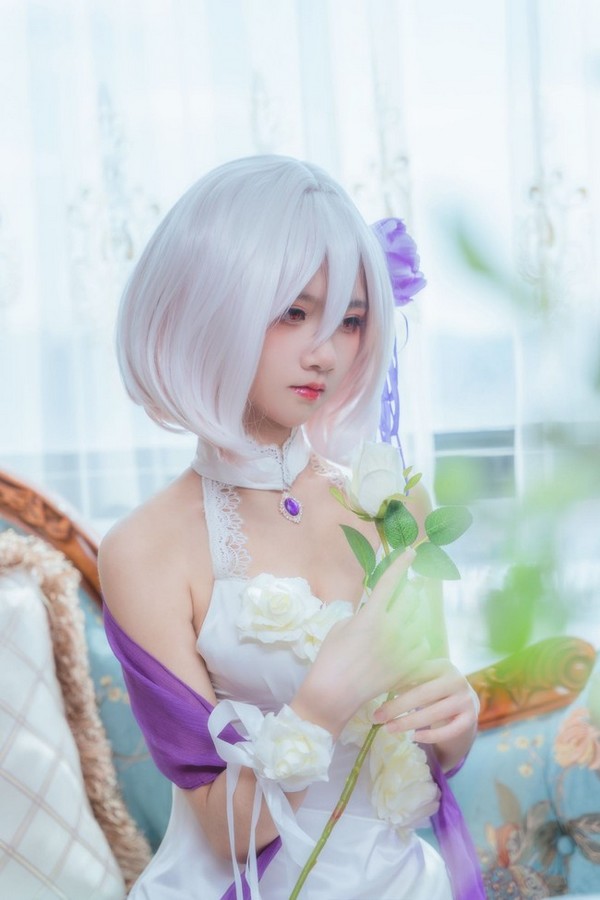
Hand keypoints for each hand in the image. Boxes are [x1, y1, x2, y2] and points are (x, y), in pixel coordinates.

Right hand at [292, 549, 430, 735]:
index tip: (411, 552)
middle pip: (412, 599)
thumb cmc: (331, 657)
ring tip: (407, 619)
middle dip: (413, 590)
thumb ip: (363, 613)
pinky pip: (423, 646)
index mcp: (371, 615)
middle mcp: (390, 629)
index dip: (401, 564)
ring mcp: (401, 649)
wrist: (334, 693)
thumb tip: (378, 609)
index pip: (390, 581)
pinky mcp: (407, 667)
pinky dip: (419, 642)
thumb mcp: (342, 626)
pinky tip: (410, 643)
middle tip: (413, 588)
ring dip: (415, 616)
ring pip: (420, 622)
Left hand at [372, 658, 478, 749]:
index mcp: (443, 665)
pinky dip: (431, 736)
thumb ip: (405, 679)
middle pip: (422, 694)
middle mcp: (457, 680)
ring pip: (434, 713)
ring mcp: (466, 700)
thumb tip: (375, 684)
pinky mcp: (470, 719)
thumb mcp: (424, 680)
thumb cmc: (435, 689)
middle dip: (397, 707)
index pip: (416, 673)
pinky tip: (414, 737)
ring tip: (388, 729)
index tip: (373, 693)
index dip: (394, 683)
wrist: (465, 702)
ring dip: (407, 723)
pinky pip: (449, 731)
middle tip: (376, 717)